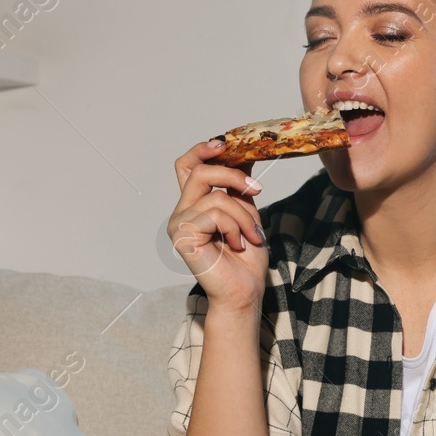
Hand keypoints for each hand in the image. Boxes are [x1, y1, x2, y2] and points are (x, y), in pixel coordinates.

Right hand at [168, 140, 268, 312]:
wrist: (244, 291)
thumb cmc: (245, 259)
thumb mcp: (247, 214)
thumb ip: (238, 189)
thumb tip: (243, 157)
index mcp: (195, 205)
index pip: (187, 166)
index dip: (202, 150)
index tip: (225, 144)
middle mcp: (182, 212)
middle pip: (199, 171)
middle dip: (233, 175)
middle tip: (256, 188)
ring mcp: (178, 224)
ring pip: (216, 197)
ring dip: (243, 216)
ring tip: (250, 236)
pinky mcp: (182, 236)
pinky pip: (215, 214)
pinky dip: (235, 228)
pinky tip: (238, 244)